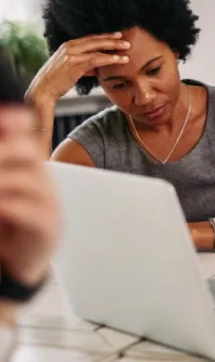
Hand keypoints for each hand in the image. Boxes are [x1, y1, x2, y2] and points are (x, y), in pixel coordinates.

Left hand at [0, 108, 59, 285]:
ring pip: (29, 180)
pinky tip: (1, 208)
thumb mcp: (4, 188)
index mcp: (26, 167)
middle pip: (29, 152)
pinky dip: (9, 207)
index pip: (26, 135)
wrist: (21, 261)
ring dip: (3, 179)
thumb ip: (4, 163)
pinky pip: (30, 211)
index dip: (15, 122)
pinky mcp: (47, 227)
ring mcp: (47, 202)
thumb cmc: (7, 222)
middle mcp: (40, 180)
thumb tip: (5, 122)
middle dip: (5, 150)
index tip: (4, 116)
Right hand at [25, 32, 130, 104]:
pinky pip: (95, 59)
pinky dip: (108, 59)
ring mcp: (71, 54)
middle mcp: (69, 46)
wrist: (43, 90)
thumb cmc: (57, 82)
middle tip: (127, 41)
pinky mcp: (74, 63)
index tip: (118, 36)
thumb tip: (98, 68)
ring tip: (127, 50)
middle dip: (112, 40)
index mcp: (68, 46)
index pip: (90, 38)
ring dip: (114, 48)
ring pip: (97, 48)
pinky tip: (118, 60)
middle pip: (96, 40)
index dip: (105, 37)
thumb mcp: (71, 69)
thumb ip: (84, 66)